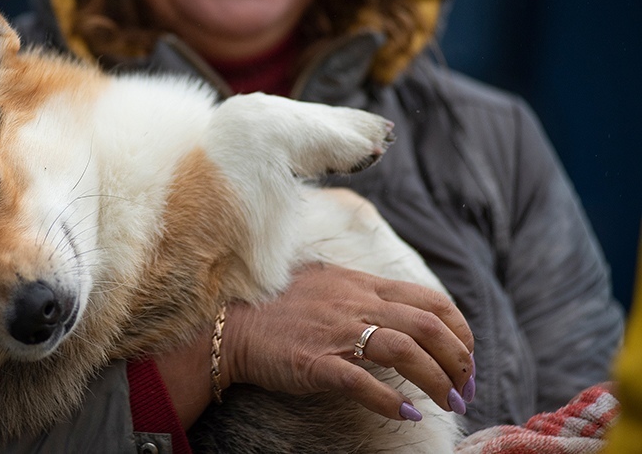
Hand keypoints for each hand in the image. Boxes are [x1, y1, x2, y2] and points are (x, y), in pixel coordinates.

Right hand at [220, 262, 474, 420]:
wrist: (232, 324)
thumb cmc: (280, 307)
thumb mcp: (327, 282)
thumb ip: (364, 291)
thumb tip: (402, 307)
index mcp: (363, 284)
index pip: (432, 300)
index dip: (460, 331)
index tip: (465, 357)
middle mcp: (356, 303)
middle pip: (428, 326)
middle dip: (459, 360)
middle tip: (465, 388)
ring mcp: (336, 332)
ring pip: (405, 351)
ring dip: (437, 381)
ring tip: (449, 403)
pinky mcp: (316, 362)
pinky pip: (362, 382)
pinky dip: (390, 401)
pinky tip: (407, 414)